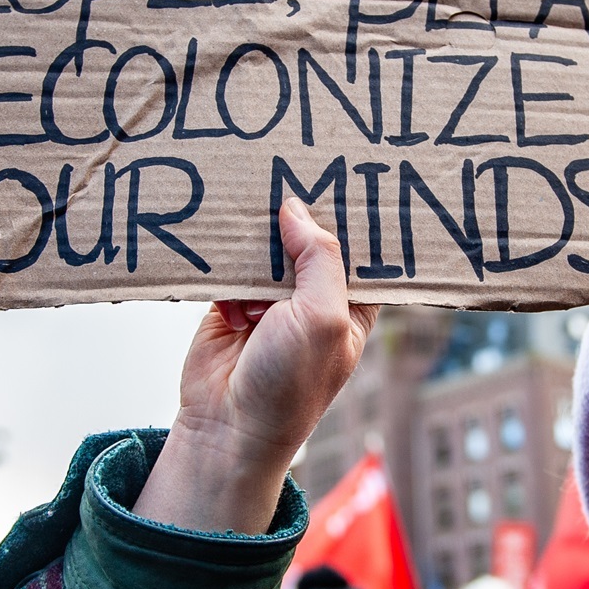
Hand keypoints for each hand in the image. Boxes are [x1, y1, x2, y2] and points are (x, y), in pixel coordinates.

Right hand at [138, 199, 376, 534]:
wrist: (227, 428)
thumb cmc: (290, 386)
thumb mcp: (322, 317)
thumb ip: (318, 258)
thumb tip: (296, 209)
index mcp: (351, 306)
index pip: (362, 250)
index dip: (358, 217)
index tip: (356, 171)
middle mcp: (313, 300)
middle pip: (311, 239)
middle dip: (304, 212)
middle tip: (298, 161)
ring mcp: (270, 300)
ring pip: (269, 246)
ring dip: (260, 232)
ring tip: (258, 194)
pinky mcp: (229, 301)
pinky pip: (230, 263)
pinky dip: (226, 256)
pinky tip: (227, 249)